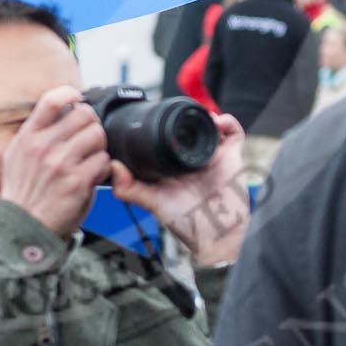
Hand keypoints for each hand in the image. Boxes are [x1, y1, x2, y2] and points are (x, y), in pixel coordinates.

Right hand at [0, 86, 110, 237]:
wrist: (22, 226)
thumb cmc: (21, 192)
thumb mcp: (14, 155)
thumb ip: (32, 133)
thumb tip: (54, 111)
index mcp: (29, 136)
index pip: (52, 100)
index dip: (70, 94)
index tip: (78, 98)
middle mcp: (44, 147)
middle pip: (84, 115)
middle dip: (91, 123)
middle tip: (89, 135)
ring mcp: (62, 164)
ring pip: (98, 136)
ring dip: (99, 145)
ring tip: (91, 156)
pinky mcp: (78, 182)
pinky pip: (103, 162)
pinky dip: (103, 167)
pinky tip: (93, 174)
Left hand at [111, 112, 249, 265]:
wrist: (215, 234)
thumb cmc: (184, 221)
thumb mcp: (152, 201)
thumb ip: (130, 188)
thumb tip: (113, 166)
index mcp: (174, 163)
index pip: (169, 136)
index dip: (165, 122)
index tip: (159, 113)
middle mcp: (193, 157)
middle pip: (191, 127)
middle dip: (187, 115)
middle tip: (180, 111)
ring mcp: (213, 156)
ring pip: (211, 125)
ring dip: (205, 115)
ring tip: (199, 115)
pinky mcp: (232, 157)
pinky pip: (233, 133)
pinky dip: (227, 122)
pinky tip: (217, 122)